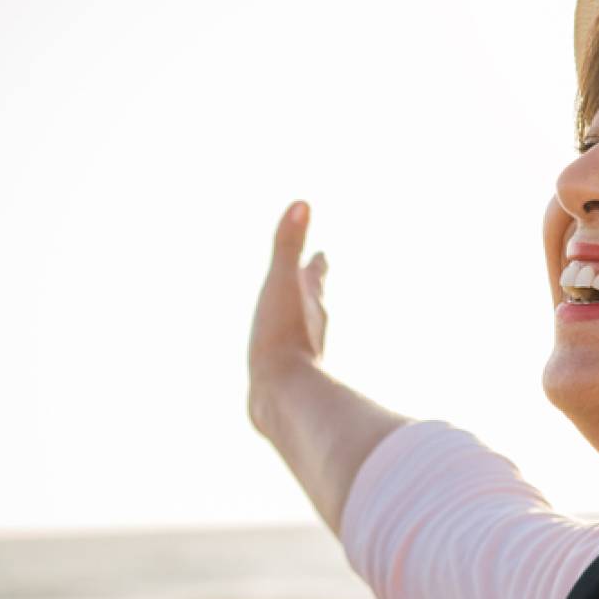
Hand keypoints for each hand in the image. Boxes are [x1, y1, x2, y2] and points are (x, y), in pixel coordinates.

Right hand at [249, 200, 328, 380]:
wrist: (282, 396)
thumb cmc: (282, 336)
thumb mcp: (282, 283)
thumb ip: (289, 245)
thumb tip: (303, 203)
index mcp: (309, 304)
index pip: (315, 277)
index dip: (317, 265)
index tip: (323, 255)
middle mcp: (308, 328)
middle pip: (312, 300)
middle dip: (311, 285)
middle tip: (316, 273)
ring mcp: (296, 354)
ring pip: (300, 330)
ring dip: (298, 317)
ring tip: (297, 317)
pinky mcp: (283, 378)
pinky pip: (283, 357)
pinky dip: (281, 350)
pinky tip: (276, 364)